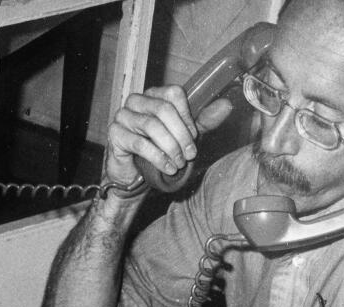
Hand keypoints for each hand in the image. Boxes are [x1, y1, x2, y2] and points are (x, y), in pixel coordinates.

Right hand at [104, 86, 234, 188]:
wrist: (134, 175)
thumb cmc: (158, 150)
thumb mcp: (183, 135)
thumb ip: (203, 120)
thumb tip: (227, 105)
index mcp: (153, 95)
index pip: (173, 94)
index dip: (187, 116)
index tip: (194, 136)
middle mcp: (136, 101)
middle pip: (164, 109)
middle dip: (181, 135)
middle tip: (190, 154)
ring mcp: (123, 116)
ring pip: (152, 126)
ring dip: (171, 147)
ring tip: (179, 163)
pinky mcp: (115, 135)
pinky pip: (139, 143)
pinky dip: (158, 157)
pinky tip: (168, 168)